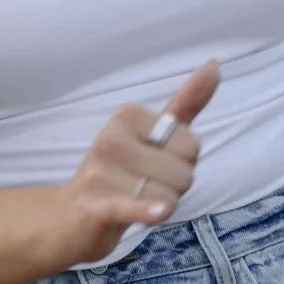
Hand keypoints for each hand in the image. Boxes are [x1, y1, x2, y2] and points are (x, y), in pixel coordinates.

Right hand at [47, 60, 218, 267]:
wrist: (69, 219)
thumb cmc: (119, 173)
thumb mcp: (151, 134)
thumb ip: (184, 103)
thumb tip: (215, 64)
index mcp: (127, 116)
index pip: (192, 145)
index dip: (181, 163)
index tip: (153, 164)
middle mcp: (111, 139)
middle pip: (184, 173)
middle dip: (172, 188)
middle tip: (141, 187)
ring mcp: (101, 173)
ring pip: (168, 196)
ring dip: (158, 207)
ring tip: (132, 201)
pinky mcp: (97, 205)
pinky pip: (132, 205)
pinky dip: (147, 211)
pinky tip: (159, 212)